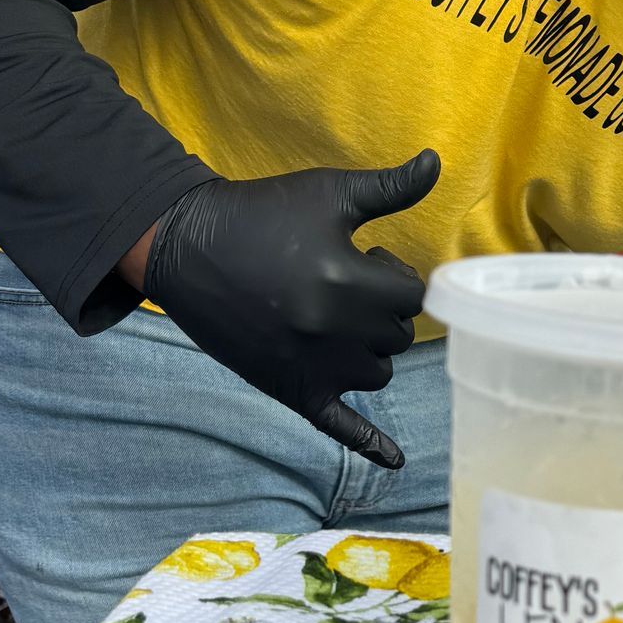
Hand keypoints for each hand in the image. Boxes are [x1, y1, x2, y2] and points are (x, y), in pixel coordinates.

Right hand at [139, 153, 439, 466]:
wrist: (186, 247)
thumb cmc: (261, 213)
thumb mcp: (328, 193)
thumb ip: (390, 188)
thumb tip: (436, 162)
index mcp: (346, 282)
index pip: (413, 299)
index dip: (398, 280)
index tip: (370, 262)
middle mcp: (333, 331)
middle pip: (398, 337)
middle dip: (384, 312)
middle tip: (349, 286)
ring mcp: (312, 366)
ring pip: (379, 373)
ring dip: (372, 351)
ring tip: (341, 321)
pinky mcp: (290, 388)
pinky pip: (339, 426)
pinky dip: (369, 444)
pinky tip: (395, 461)